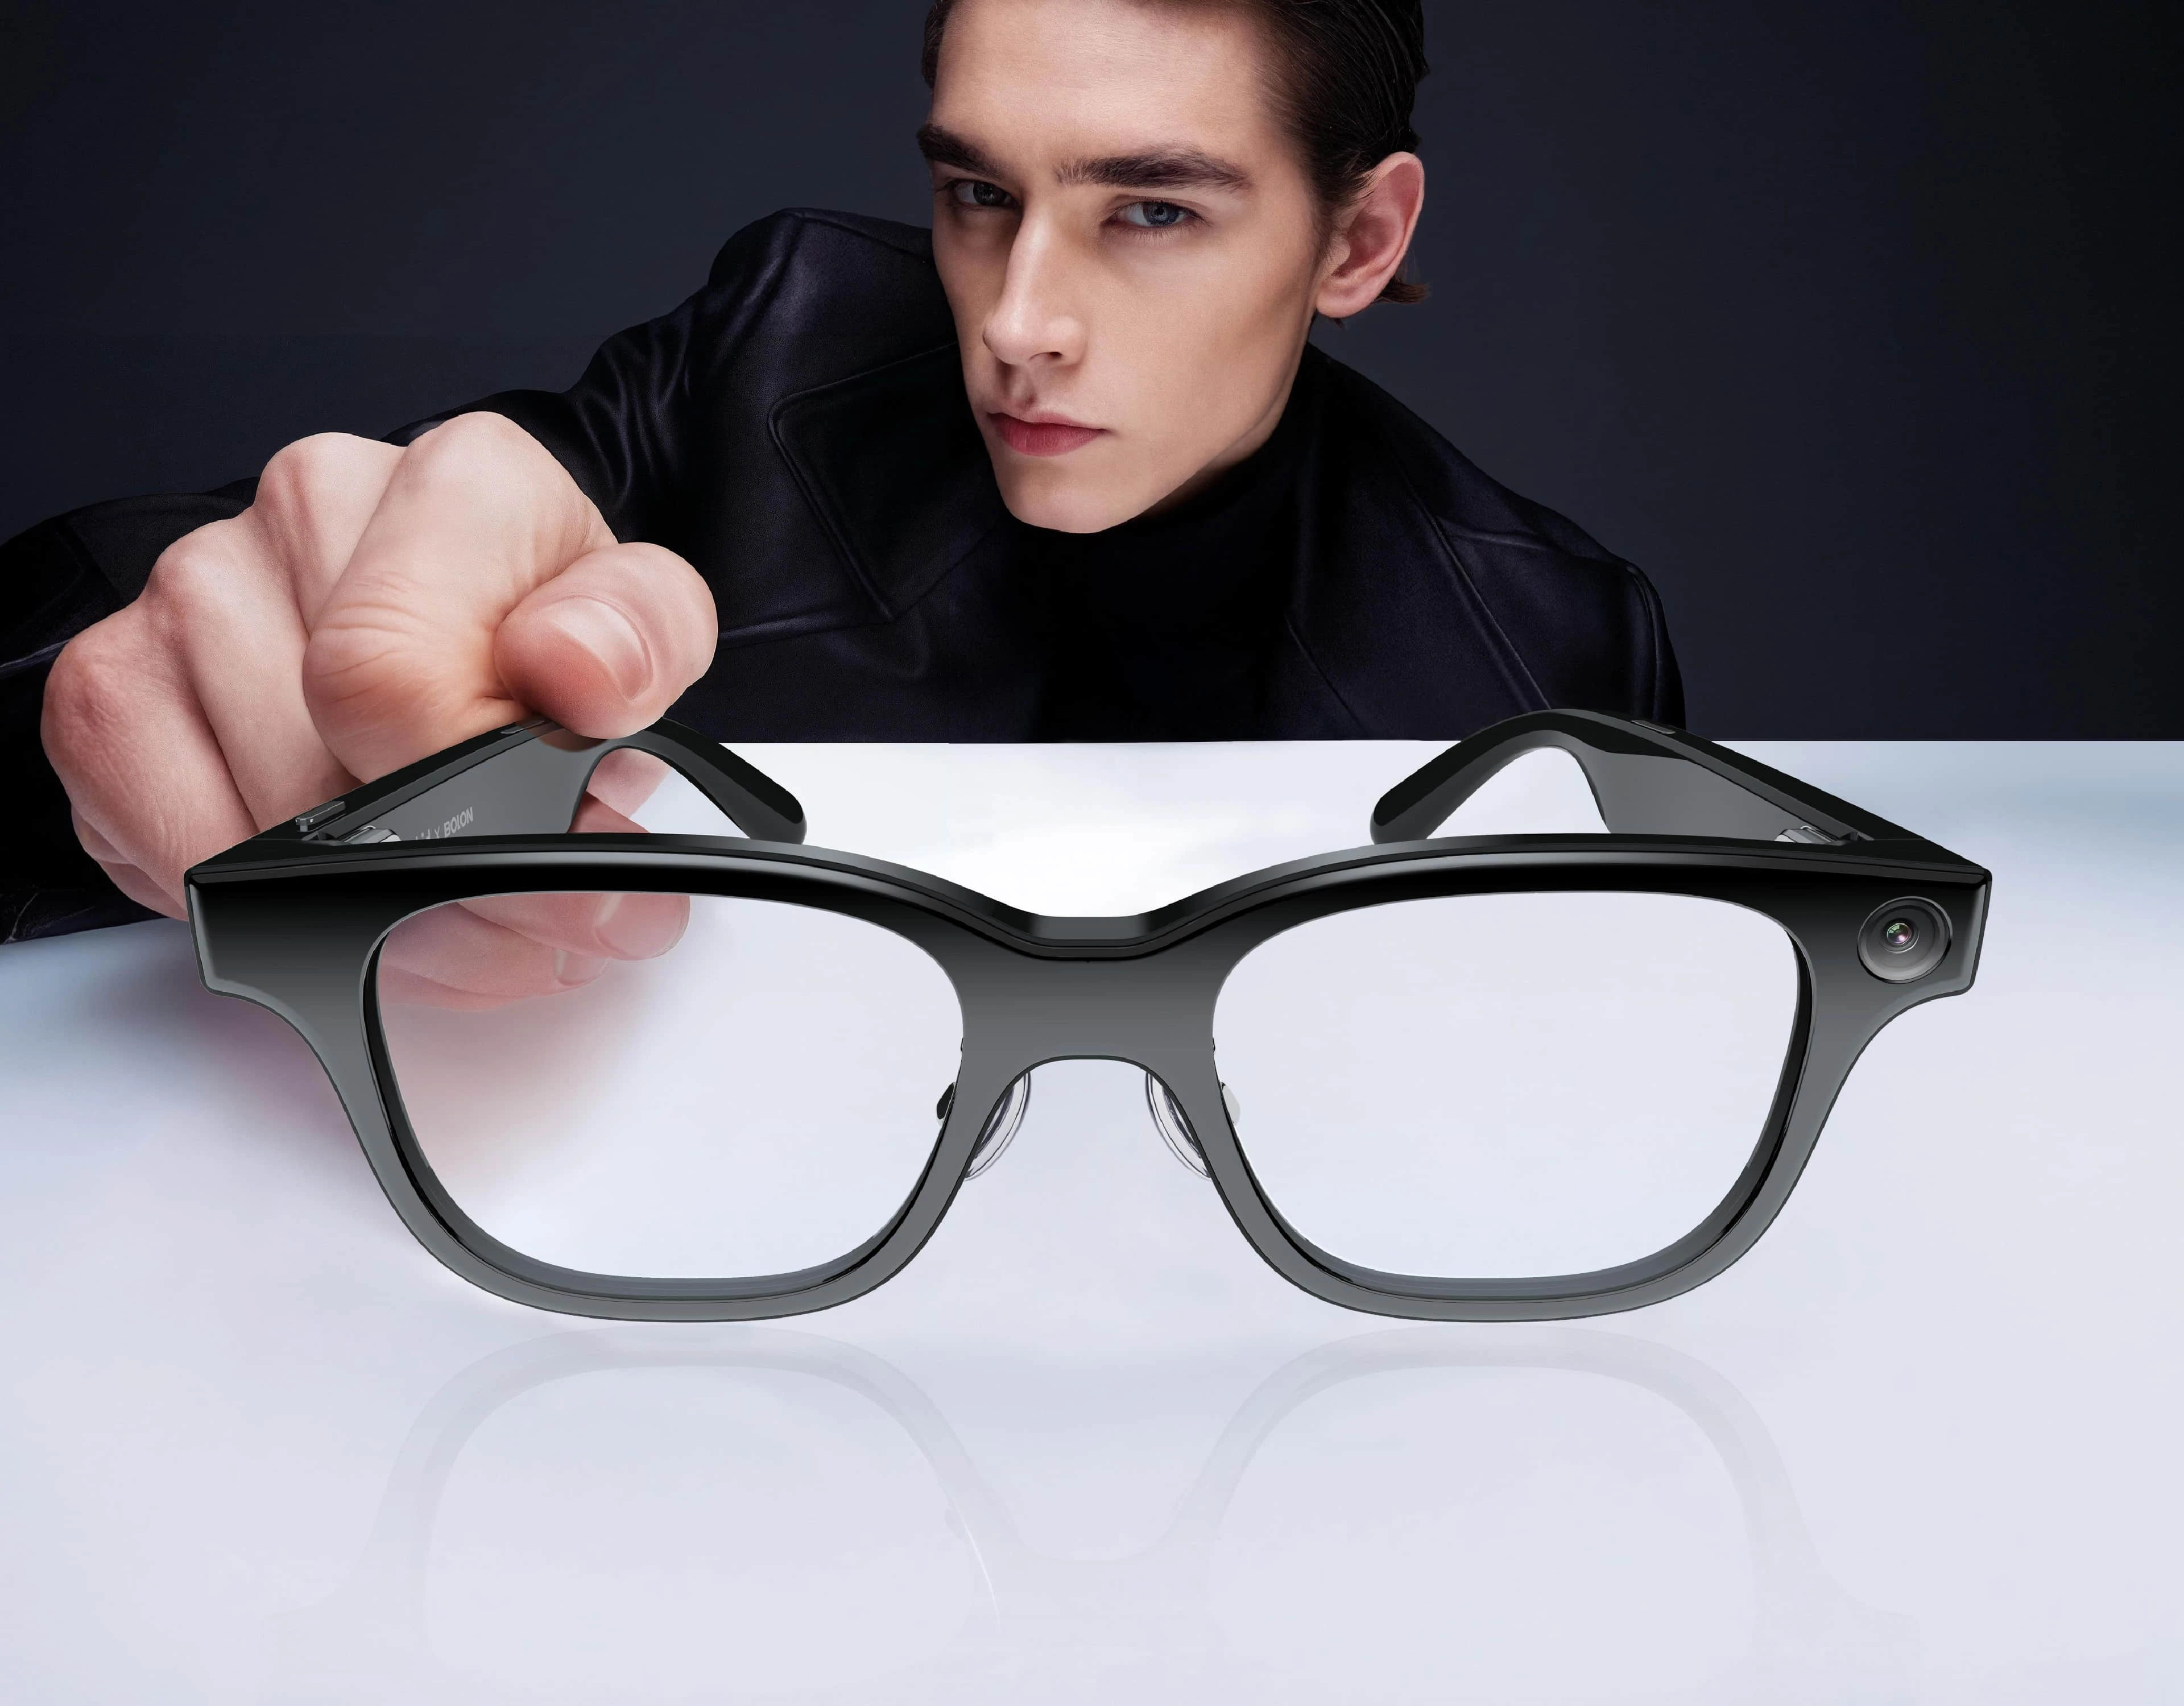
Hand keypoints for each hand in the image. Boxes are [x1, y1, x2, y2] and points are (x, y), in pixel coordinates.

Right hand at [42, 413, 717, 1003]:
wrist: (483, 634)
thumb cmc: (551, 638)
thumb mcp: (650, 634)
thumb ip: (641, 648)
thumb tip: (576, 671)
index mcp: (457, 482)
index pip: (394, 677)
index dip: (473, 804)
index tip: (544, 840)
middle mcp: (306, 508)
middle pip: (329, 774)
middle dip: (443, 886)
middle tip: (518, 908)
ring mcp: (189, 592)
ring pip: (250, 840)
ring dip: (361, 916)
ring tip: (443, 895)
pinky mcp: (110, 689)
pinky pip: (167, 856)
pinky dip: (259, 905)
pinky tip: (332, 867)